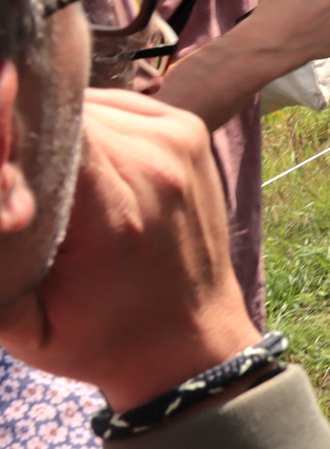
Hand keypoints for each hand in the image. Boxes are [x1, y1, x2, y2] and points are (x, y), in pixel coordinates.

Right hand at [0, 91, 257, 410]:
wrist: (192, 344)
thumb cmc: (102, 341)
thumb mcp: (25, 323)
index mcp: (113, 210)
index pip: (45, 127)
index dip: (7, 124)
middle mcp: (153, 163)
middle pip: (62, 112)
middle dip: (23, 131)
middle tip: (13, 179)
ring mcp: (178, 140)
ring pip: (88, 104)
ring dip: (56, 128)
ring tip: (43, 175)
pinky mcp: (189, 130)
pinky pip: (118, 104)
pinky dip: (89, 125)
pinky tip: (77, 163)